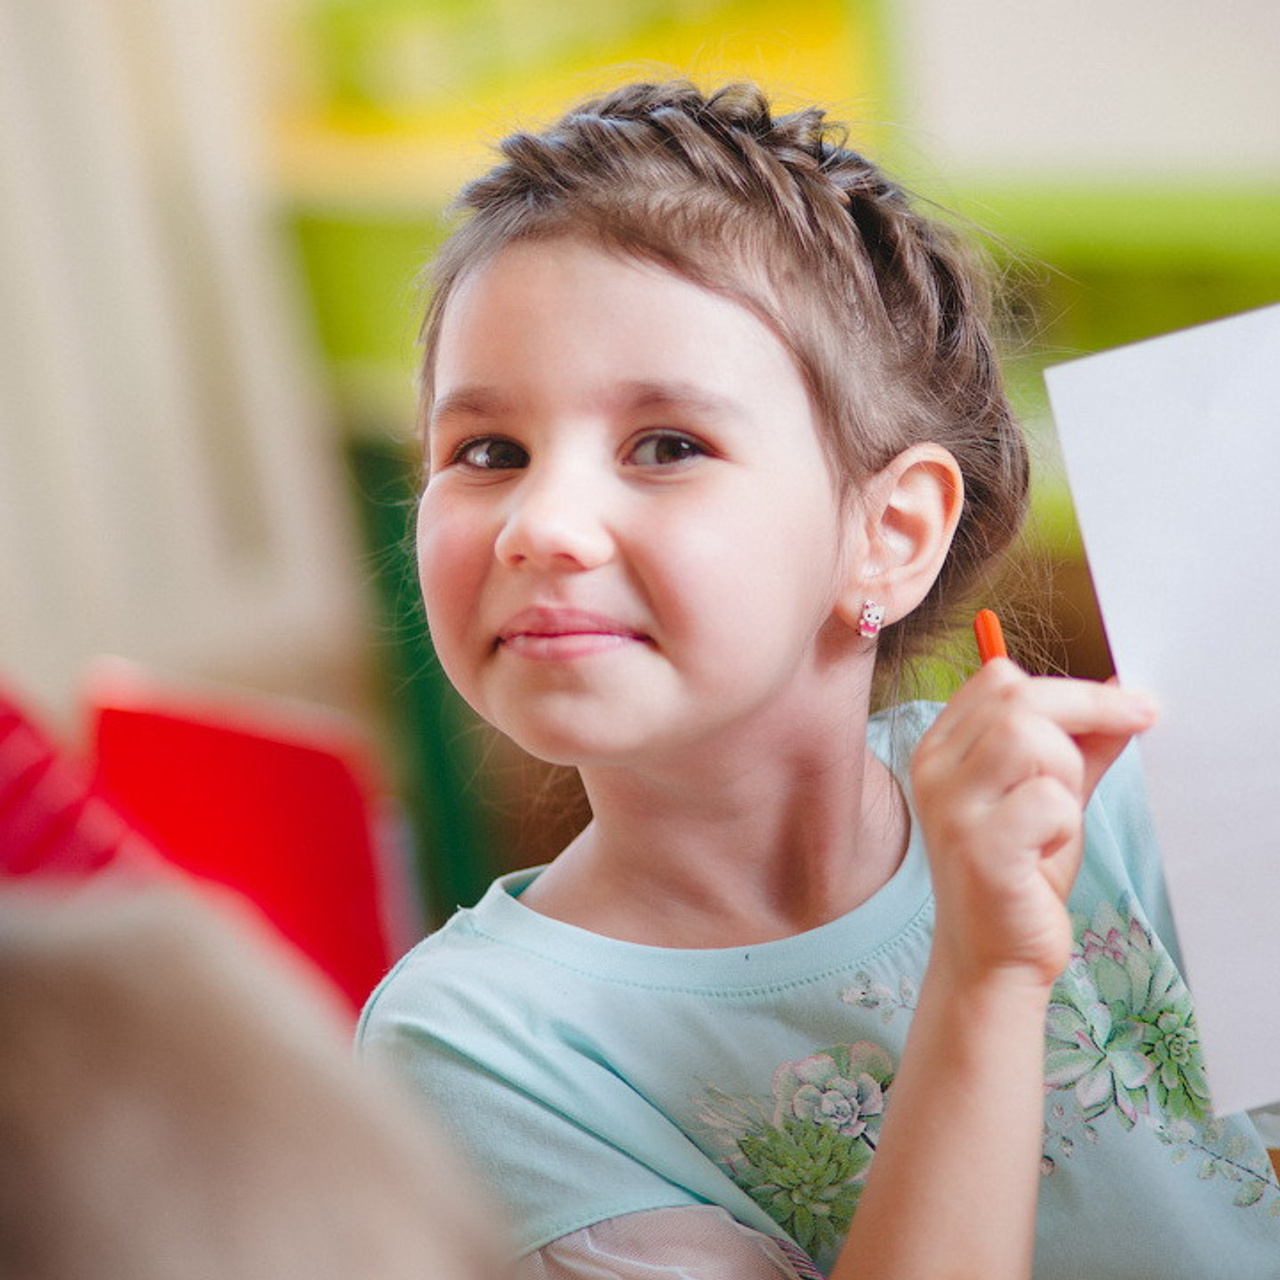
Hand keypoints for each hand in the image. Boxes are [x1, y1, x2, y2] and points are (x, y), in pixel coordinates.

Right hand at [910, 660, 1157, 988]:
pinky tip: (1049, 849)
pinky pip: (1044, 800)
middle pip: (1017, 697)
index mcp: (942, 749)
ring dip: (1068, 771)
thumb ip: (1082, 747)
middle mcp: (934, 769)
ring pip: (1027, 737)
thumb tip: (1124, 696)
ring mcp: (950, 808)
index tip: (1127, 707)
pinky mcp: (978, 849)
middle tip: (1135, 729)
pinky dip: (1066, 821)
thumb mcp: (1053, 797)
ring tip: (1062, 814)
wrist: (993, 958)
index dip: (1070, 687)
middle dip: (1088, 712)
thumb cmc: (1020, 876)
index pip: (999, 678)